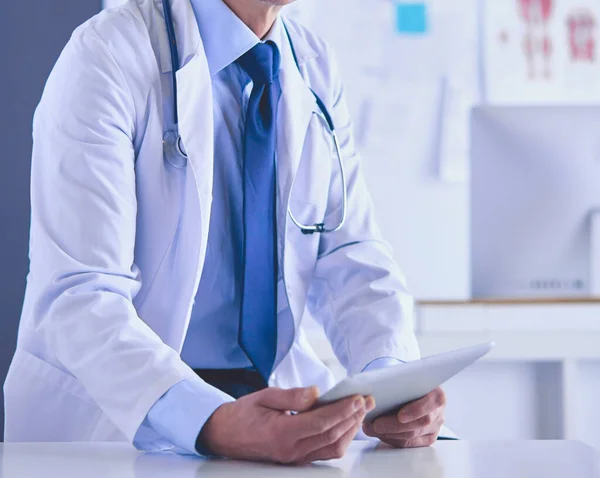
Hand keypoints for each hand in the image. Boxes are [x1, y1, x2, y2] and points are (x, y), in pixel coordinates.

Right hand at [199, 386, 375, 464]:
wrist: (224, 435)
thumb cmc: (243, 414)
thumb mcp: (264, 396)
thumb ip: (292, 396)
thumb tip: (317, 392)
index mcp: (281, 433)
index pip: (321, 423)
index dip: (343, 410)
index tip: (358, 397)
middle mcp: (291, 450)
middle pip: (331, 436)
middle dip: (353, 417)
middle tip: (367, 400)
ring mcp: (294, 457)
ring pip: (332, 448)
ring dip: (350, 429)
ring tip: (360, 410)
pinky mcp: (297, 459)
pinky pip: (325, 452)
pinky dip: (340, 438)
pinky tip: (346, 424)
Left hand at [362, 387, 445, 447]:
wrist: (414, 390)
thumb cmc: (408, 383)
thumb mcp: (406, 378)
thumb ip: (397, 383)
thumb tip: (373, 392)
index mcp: (437, 395)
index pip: (432, 403)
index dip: (416, 411)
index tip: (401, 416)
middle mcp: (438, 413)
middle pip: (419, 424)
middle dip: (395, 426)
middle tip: (376, 424)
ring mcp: (434, 428)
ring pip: (412, 436)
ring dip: (389, 434)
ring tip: (372, 428)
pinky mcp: (426, 439)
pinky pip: (408, 444)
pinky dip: (392, 439)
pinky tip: (380, 433)